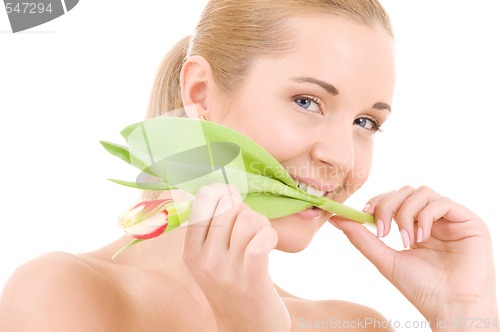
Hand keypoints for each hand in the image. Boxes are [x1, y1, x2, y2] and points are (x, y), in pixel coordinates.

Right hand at [182, 184, 290, 331]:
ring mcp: (227, 271)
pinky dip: (270, 236)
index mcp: (191, 250)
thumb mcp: (210, 259)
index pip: (203, 199)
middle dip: (246, 209)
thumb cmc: (232, 286)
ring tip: (262, 240)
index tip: (233, 198)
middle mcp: (205, 260)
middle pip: (229, 206)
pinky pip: (260, 241)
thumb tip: (222, 187)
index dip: (223, 191)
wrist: (245, 329)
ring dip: (262, 225)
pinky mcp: (251, 280)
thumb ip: (211, 227)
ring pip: (249, 220)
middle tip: (252, 226)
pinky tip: (270, 244)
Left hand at [331, 186, 497, 329]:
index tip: (363, 213)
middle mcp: (432, 219)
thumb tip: (335, 217)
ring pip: (421, 192)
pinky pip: (441, 202)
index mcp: (415, 227)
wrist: (451, 307)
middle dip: (387, 206)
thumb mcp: (385, 259)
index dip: (377, 201)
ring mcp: (450, 219)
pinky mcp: (468, 220)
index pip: (393, 200)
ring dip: (406, 214)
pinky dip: (425, 216)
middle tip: (382, 232)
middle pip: (404, 191)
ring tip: (406, 241)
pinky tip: (421, 237)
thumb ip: (362, 238)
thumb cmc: (422, 289)